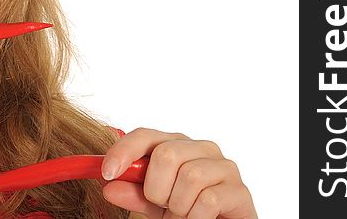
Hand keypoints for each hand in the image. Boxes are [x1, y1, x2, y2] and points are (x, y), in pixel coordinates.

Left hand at [101, 128, 256, 218]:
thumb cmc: (186, 211)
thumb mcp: (152, 203)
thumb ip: (133, 193)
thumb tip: (109, 186)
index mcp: (176, 144)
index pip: (145, 135)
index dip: (123, 151)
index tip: (107, 173)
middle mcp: (201, 148)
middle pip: (166, 154)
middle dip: (156, 188)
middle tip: (162, 205)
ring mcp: (224, 166)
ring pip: (189, 176)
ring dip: (178, 205)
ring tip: (182, 214)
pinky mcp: (239, 190)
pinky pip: (208, 200)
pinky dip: (195, 216)